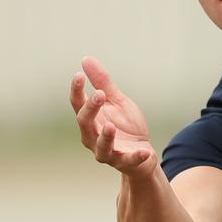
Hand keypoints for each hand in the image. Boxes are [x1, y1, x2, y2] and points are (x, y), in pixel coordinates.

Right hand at [69, 56, 156, 177]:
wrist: (142, 153)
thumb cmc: (125, 126)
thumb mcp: (117, 101)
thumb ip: (103, 83)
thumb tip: (86, 59)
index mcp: (91, 120)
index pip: (78, 105)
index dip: (76, 91)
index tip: (78, 75)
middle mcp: (93, 137)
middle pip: (85, 123)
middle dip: (91, 109)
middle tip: (100, 94)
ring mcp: (107, 152)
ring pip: (101, 147)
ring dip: (105, 137)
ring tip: (110, 126)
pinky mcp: (124, 162)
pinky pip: (128, 160)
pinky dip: (136, 156)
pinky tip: (145, 151)